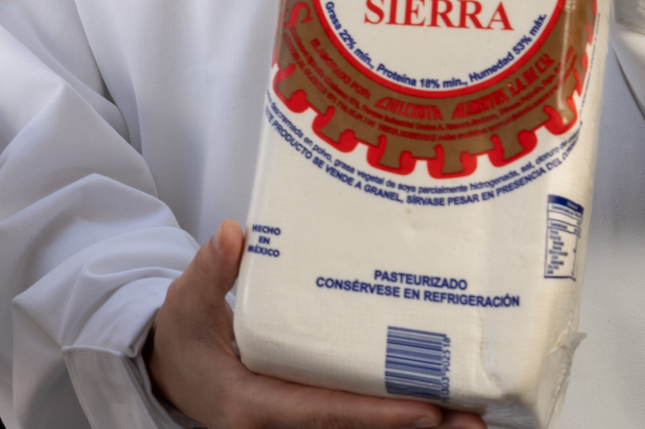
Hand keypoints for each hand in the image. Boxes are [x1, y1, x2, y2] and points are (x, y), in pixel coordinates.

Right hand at [148, 222, 484, 428]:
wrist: (172, 373)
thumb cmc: (182, 338)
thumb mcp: (186, 303)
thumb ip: (210, 271)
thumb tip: (234, 235)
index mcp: (252, 405)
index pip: (323, 411)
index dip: (376, 413)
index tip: (426, 410)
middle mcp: (280, 427)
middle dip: (418, 426)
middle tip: (472, 417)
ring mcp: (297, 426)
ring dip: (418, 426)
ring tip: (472, 416)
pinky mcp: (310, 420)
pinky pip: (354, 423)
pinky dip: (394, 418)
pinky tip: (437, 410)